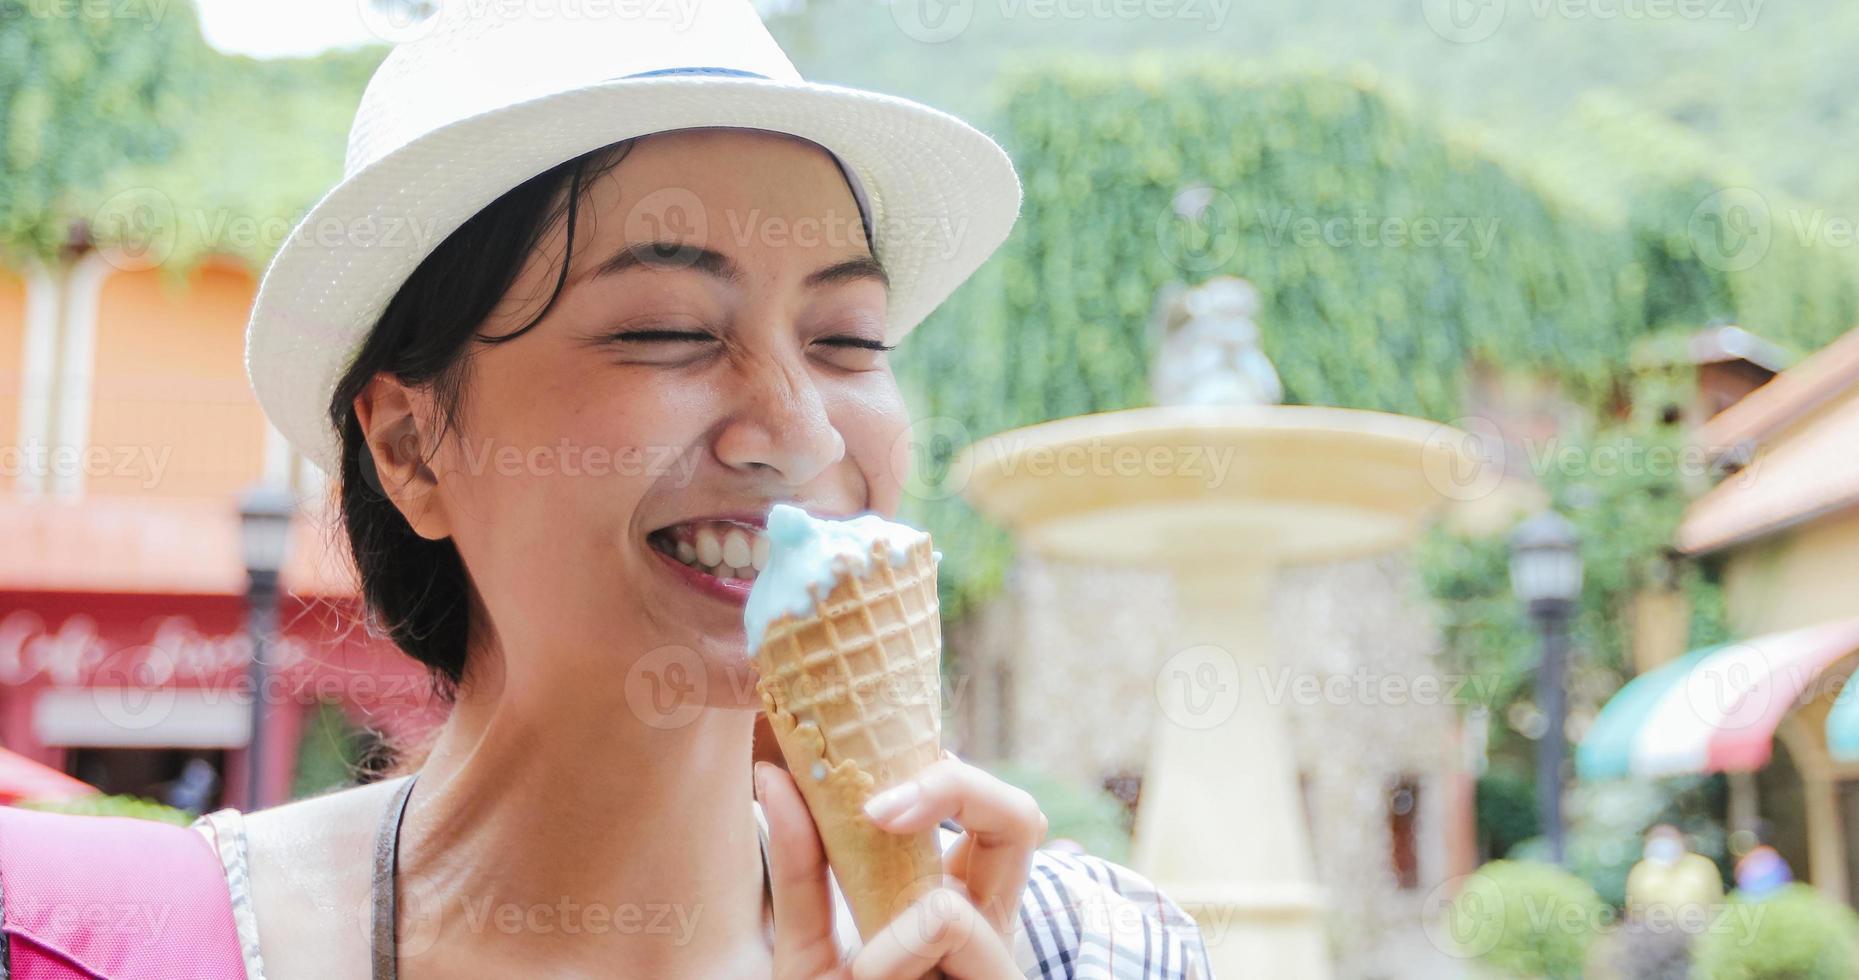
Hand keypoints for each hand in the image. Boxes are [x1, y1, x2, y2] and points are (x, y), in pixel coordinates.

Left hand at [756, 751, 1047, 978]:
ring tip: (863, 976)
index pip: (969, 808)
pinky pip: (948, 918)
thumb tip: (774, 777)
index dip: (930, 773)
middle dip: (954, 783)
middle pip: (1017, 812)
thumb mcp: (806, 950)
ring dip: (900, 911)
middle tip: (878, 807)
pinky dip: (892, 951)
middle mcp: (988, 921)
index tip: (858, 781)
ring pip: (990, 858)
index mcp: (947, 901)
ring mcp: (1003, 955)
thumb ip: (801, 871)